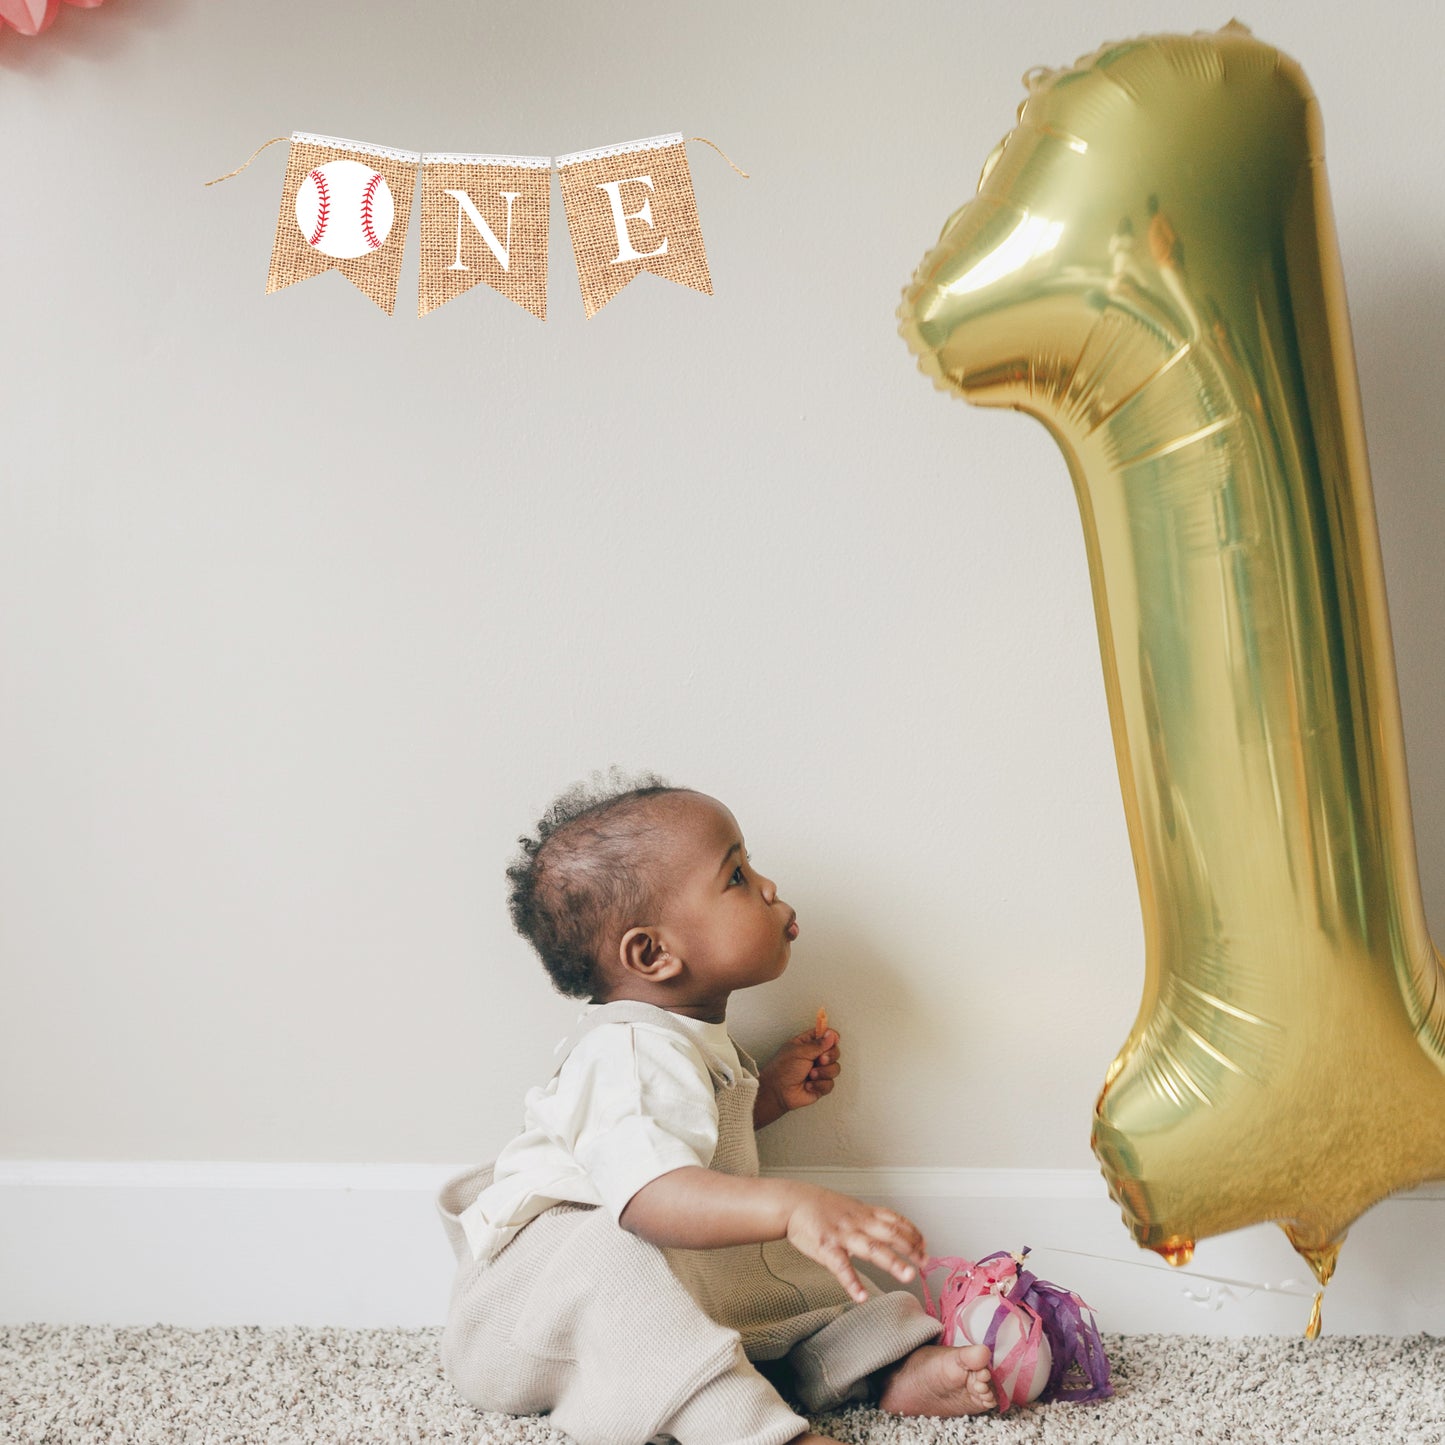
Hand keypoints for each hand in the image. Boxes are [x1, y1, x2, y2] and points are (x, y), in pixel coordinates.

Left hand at [757, 1026, 840, 1123]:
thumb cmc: (783, 1069)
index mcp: (808, 1043)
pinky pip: (830, 1084)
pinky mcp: (821, 1085)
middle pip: (835, 1052)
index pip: (826, 1035)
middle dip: (830, 1057)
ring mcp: (819, 1071)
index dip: (832, 1037)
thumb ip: (818, 1044)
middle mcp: (815, 1056)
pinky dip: (819, 1085)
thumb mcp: (800, 1052)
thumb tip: (831, 1034)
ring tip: (810, 1075)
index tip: (833, 1040)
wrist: (778, 1092)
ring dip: (823, 1072)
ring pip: (835, 1068)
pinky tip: (808, 1085)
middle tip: (820, 1060)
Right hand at [785, 1184, 927, 1304]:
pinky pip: (842, 1267)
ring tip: (907, 1276)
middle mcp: (858, 1223)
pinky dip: (852, 1283)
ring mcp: (843, 1236)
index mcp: (864, 1213)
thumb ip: (868, 1219)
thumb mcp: (849, 1207)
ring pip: (872, 1248)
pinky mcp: (827, 1248)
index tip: (926, 1245)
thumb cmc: (820, 1207)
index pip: (896, 1220)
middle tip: (925, 1262)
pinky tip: (862, 1297)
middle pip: (890, 1233)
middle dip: (911, 1248)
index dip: (913, 1233)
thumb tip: (887, 1232)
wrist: (792, 1203)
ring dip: (892, 1262)